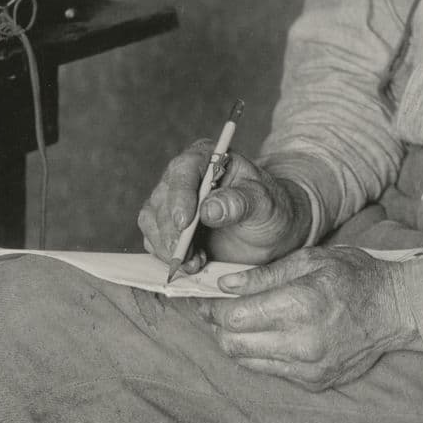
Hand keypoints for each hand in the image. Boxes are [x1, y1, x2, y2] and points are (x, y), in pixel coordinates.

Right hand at [137, 143, 309, 273]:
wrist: (271, 234)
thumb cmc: (270, 209)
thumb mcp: (264, 204)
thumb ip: (239, 203)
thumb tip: (208, 210)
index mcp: (208, 158)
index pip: (183, 170)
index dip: (179, 195)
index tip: (184, 222)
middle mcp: (185, 177)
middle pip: (162, 198)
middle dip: (171, 231)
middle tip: (187, 255)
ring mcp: (173, 202)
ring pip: (151, 220)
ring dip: (167, 246)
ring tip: (195, 263)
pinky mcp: (168, 227)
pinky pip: (153, 239)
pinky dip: (166, 255)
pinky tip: (191, 263)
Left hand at [199, 246, 419, 391]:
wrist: (397, 310)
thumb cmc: (355, 276)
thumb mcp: (311, 260)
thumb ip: (263, 275)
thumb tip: (225, 285)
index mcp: (299, 305)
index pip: (234, 317)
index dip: (212, 308)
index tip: (205, 298)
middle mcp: (302, 342)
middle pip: (234, 344)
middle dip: (217, 326)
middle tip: (215, 310)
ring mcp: (310, 367)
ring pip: (248, 361)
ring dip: (235, 341)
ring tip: (239, 321)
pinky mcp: (315, 381)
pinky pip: (271, 370)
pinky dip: (260, 353)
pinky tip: (267, 335)